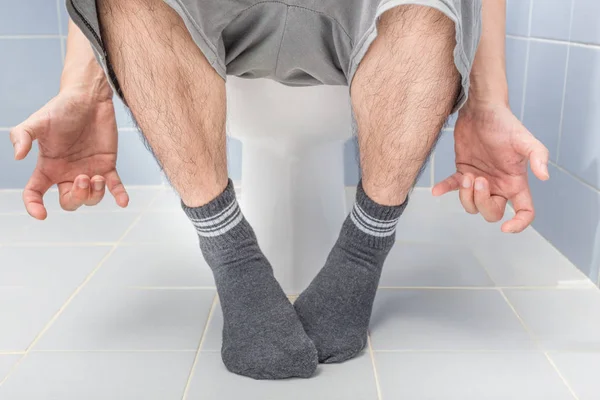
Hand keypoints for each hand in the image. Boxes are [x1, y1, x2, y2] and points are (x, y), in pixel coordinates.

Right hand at [10, 89, 128, 219]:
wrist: (88, 98)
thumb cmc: (61, 109)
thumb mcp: (38, 121)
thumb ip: (22, 136)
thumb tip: (17, 156)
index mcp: (48, 167)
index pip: (35, 193)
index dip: (34, 206)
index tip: (42, 214)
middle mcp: (67, 173)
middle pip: (69, 202)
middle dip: (76, 198)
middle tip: (83, 178)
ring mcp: (88, 171)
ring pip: (91, 198)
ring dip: (95, 194)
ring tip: (97, 177)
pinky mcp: (107, 165)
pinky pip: (114, 186)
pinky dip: (119, 195)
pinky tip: (124, 202)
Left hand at [432, 104, 548, 232]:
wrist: (482, 109)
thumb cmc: (505, 123)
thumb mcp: (524, 139)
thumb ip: (538, 156)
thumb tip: (544, 177)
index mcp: (516, 182)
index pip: (524, 211)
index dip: (518, 224)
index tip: (506, 228)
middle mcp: (498, 185)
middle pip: (492, 212)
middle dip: (482, 201)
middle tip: (478, 179)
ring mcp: (480, 180)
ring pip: (471, 205)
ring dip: (465, 195)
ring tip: (466, 175)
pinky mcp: (462, 171)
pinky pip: (451, 187)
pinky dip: (444, 189)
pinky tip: (436, 190)